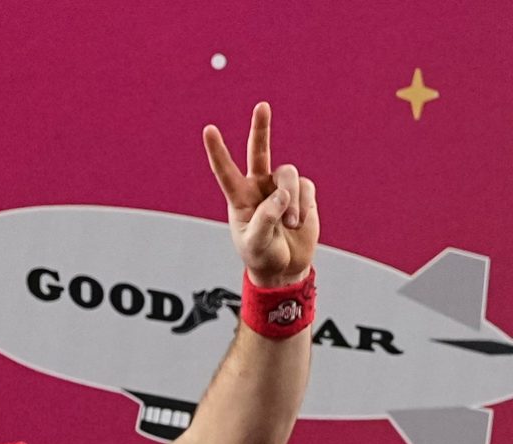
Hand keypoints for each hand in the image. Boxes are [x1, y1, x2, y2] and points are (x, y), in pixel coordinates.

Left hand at [203, 102, 317, 286]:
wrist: (284, 267)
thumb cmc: (262, 255)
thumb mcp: (256, 243)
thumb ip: (265, 220)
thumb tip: (280, 196)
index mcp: (238, 198)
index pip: (225, 171)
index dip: (217, 151)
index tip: (208, 129)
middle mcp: (258, 187)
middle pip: (259, 152)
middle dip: (261, 129)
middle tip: (262, 106)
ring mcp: (281, 188)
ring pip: (288, 175)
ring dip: (291, 200)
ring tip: (290, 224)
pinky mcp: (303, 193)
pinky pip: (306, 189)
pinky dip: (304, 207)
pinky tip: (299, 224)